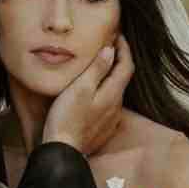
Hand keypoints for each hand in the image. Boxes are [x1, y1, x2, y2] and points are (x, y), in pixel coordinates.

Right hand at [43, 35, 133, 155]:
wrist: (62, 152)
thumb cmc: (67, 119)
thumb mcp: (80, 88)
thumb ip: (97, 69)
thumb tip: (110, 50)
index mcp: (113, 94)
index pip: (126, 65)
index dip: (124, 48)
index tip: (117, 35)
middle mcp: (116, 107)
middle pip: (122, 79)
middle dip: (117, 61)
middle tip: (108, 47)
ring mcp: (110, 120)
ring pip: (115, 93)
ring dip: (110, 78)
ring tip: (98, 68)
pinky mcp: (102, 130)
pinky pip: (108, 106)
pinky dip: (104, 93)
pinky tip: (93, 94)